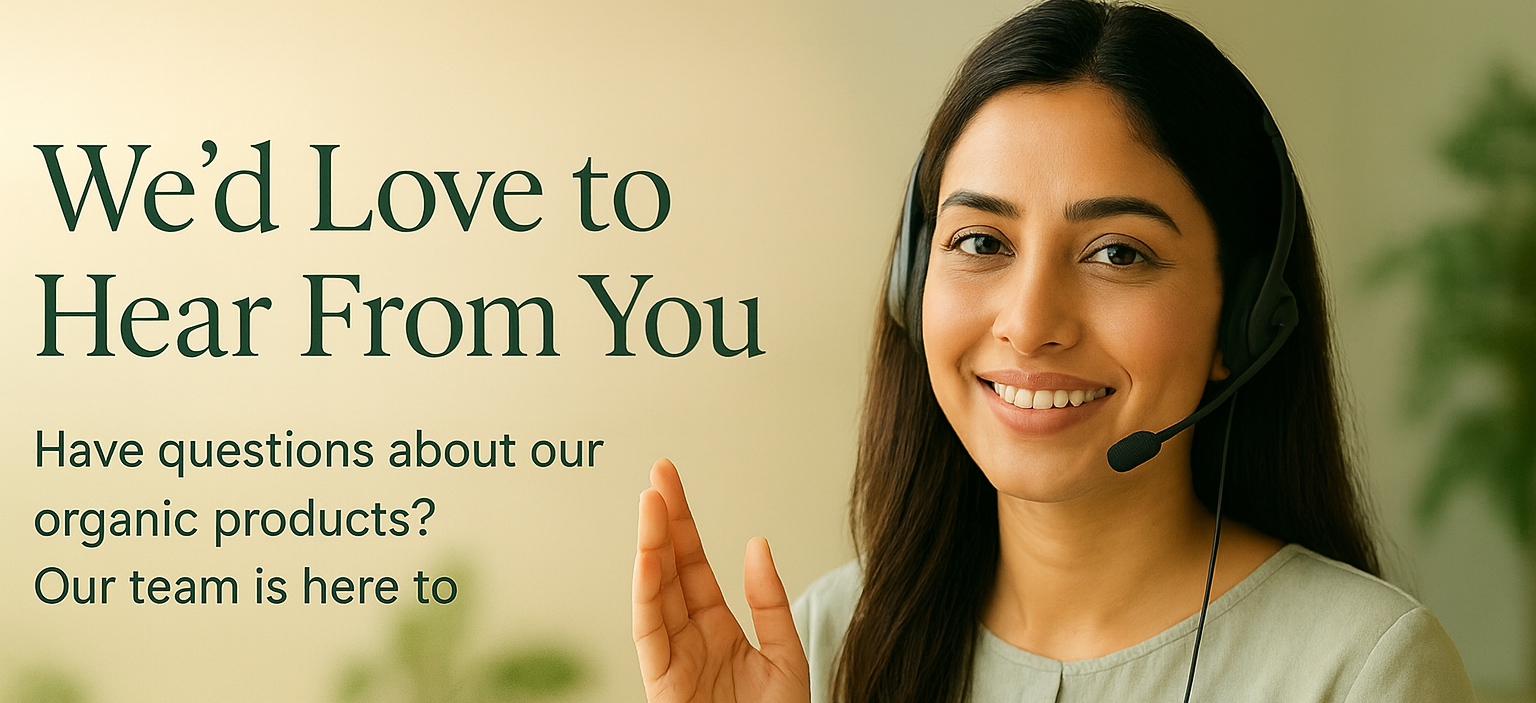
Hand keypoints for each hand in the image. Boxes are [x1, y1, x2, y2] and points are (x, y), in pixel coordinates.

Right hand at [632, 458, 811, 702]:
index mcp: (718, 629)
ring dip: (650, 546)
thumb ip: (769, 603)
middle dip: (662, 520)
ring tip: (650, 502)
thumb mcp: (786, 658)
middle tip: (658, 472)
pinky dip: (646, 592)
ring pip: (654, 592)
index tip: (669, 480)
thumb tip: (756, 545)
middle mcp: (689, 638)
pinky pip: (648, 631)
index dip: (682, 522)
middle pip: (670, 569)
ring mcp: (672, 659)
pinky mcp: (661, 681)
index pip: (693, 565)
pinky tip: (649, 556)